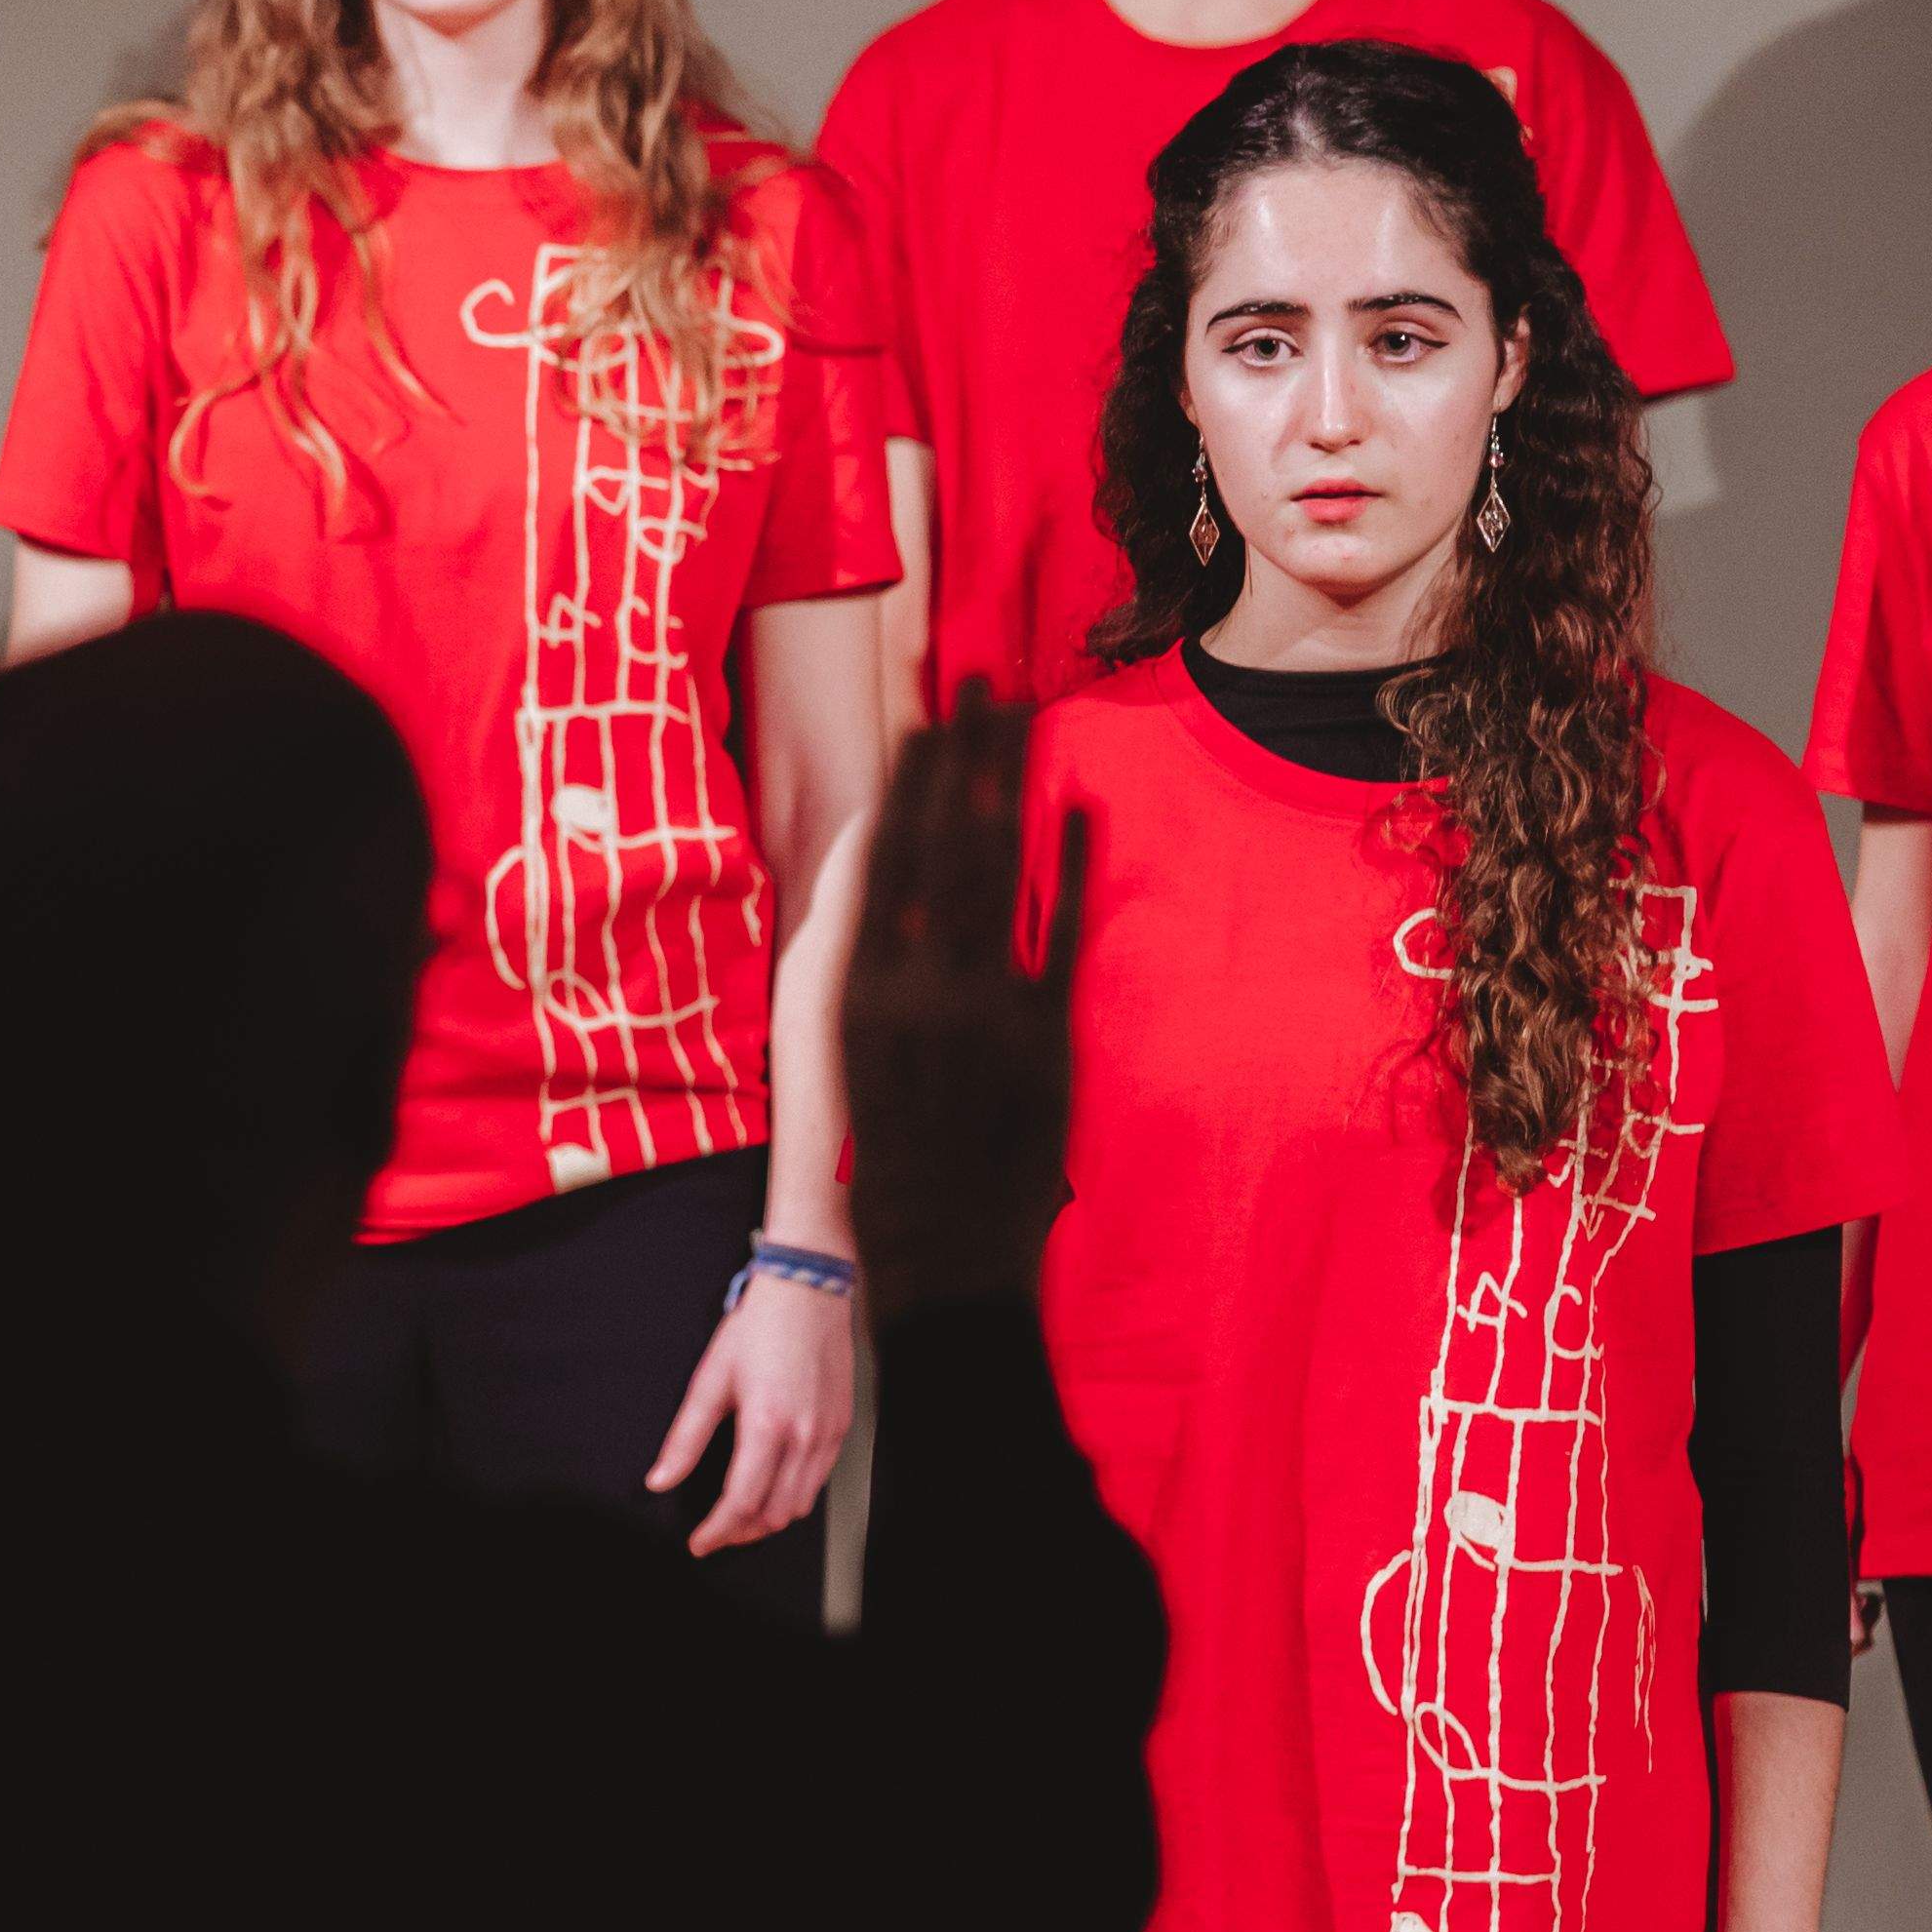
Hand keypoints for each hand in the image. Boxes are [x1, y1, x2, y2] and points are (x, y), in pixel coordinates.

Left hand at [647, 1263, 855, 1551]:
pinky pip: (819, 1481)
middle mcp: (804, 1435)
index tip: (700, 1541)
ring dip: (769, 1519)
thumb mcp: (710, 1380)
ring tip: (741, 1516)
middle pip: (773, 1514)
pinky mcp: (841, 1426)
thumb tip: (660, 1479)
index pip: (741, 1502)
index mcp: (766, 1425)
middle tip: (716, 1532)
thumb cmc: (759, 1326)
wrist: (807, 1289)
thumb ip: (684, 1439)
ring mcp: (828, 1433)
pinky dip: (794, 1496)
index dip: (718, 1531)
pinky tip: (773, 1487)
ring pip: (800, 1504)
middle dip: (741, 1533)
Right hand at [840, 696, 1083, 1325]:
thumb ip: (870, 975)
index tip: (924, 719)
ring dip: (1010, 782)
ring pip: (997, 868)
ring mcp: (981, 1008)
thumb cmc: (887, 1161)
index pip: (882, 861)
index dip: (906, 784)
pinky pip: (1058, 933)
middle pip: (941, 841)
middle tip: (981, 676)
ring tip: (1022, 712)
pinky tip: (1079, 804)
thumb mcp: (851, 1060)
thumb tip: (888, 892)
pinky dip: (1070, 867)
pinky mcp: (1041, 1038)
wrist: (941, 1256)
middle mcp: (913, 986)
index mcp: (855, 991)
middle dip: (962, 752)